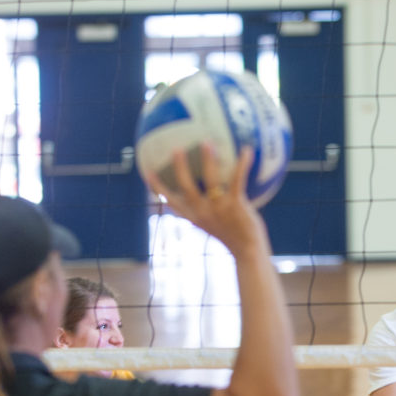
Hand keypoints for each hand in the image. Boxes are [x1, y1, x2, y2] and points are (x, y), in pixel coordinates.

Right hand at [143, 144, 263, 255]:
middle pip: (185, 186)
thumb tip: (214, 192)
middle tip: (176, 149)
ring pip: (209, 179)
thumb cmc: (235, 238)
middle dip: (179, 167)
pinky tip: (246, 150)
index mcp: (194, 217)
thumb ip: (210, 211)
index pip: (170, 201)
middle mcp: (202, 212)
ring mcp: (218, 208)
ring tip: (207, 142)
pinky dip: (242, 164)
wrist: (248, 253)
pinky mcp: (235, 205)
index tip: (147, 172)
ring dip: (208, 160)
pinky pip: (237, 180)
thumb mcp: (216, 226)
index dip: (158, 187)